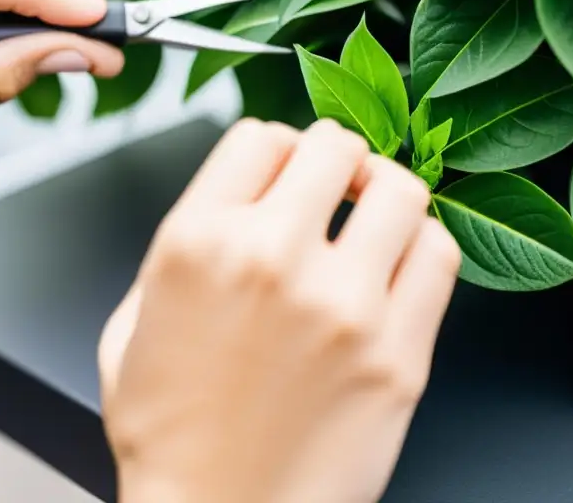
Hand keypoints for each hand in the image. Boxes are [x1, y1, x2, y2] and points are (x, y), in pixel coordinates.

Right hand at [98, 118, 460, 502]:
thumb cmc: (174, 436)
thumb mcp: (132, 324)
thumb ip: (187, 240)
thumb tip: (244, 192)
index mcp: (197, 244)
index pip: (260, 136)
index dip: (279, 150)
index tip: (289, 172)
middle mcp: (271, 259)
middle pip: (335, 146)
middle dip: (337, 160)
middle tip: (339, 187)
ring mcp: (343, 305)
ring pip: (400, 189)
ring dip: (388, 194)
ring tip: (377, 218)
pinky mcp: (399, 353)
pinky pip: (440, 254)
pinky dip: (425, 245)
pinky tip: (402, 264)